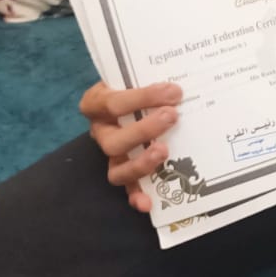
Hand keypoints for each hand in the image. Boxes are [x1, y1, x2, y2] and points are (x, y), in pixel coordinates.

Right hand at [78, 80, 183, 212]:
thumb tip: (179, 85)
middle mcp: (100, 131)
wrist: (126, 93)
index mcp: (96, 103)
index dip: (143, 98)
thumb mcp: (134, 73)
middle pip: (114, 141)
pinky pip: (127, 187)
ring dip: (141, 164)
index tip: (173, 91)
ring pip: (117, 170)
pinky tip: (148, 202)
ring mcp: (111, 154)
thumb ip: (150, 77)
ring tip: (164, 152)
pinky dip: (136, 196)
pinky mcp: (122, 169)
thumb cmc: (132, 82)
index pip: (113, 103)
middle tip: (172, 117)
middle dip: (144, 131)